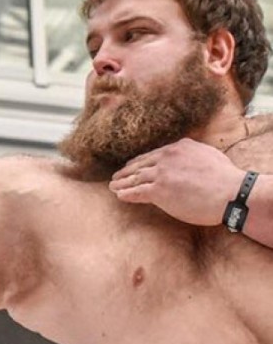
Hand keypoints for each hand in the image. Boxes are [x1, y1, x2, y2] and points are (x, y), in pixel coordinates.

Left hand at [109, 138, 244, 225]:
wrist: (230, 192)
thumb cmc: (226, 178)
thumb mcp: (208, 155)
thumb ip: (193, 154)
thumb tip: (188, 158)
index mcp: (178, 147)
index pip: (152, 155)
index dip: (139, 162)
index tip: (131, 166)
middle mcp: (166, 157)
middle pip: (140, 164)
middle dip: (126, 171)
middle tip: (116, 177)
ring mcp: (161, 174)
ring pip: (135, 178)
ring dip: (121, 183)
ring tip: (113, 187)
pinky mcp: (158, 190)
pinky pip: (136, 192)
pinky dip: (126, 194)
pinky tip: (120, 196)